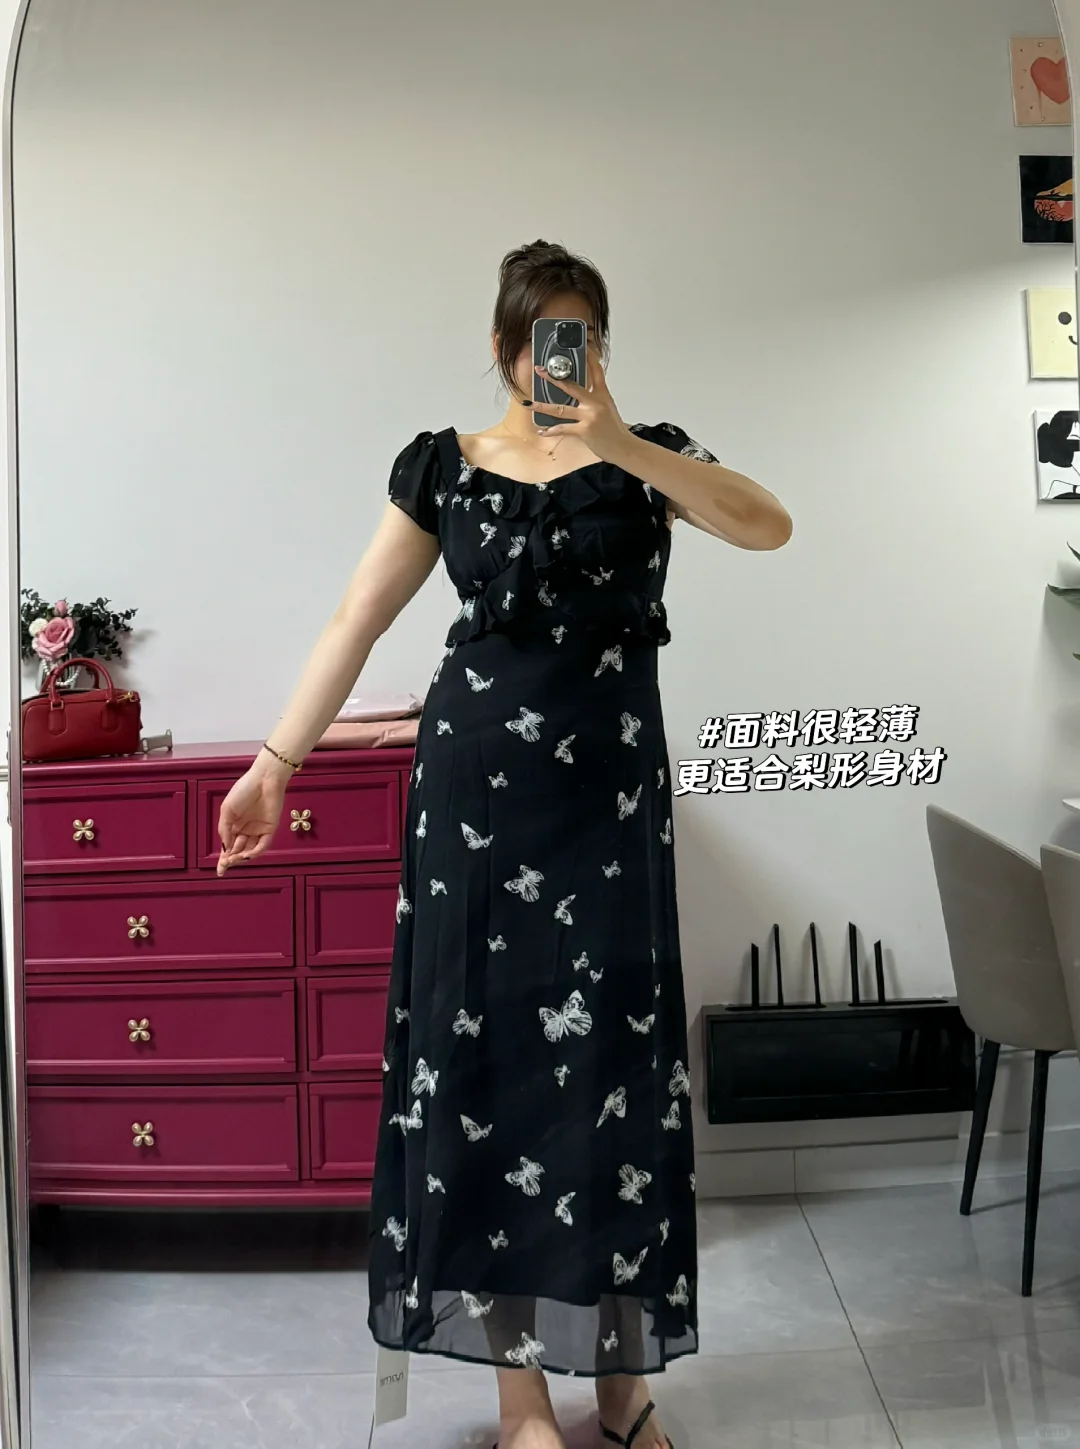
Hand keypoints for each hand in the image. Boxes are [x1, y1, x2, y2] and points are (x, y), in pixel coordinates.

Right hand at [216, 762, 288, 875]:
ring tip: (234, 859)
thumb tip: (225, 847)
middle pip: (239, 850)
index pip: (229, 845)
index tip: (220, 871)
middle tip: (226, 864)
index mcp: (234, 824)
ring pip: (250, 849)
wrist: (263, 779)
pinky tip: (248, 854)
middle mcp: (246, 829)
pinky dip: (255, 852)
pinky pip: (263, 844)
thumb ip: (224, 829)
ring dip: (242, 856)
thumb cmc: (243, 790)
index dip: (224, 858)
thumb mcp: (227, 810)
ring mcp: (258, 829)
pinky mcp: (270, 828)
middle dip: (232, 858)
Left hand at [531, 344, 631, 464]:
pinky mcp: (584, 430)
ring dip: (541, 406)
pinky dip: (550, 431)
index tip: (580, 347)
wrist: (624, 448)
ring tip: (528, 403)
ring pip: (560, 408)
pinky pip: (562, 428)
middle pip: (571, 385)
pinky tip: (542, 431)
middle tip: (539, 370)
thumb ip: (595, 400)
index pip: (596, 370)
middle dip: (552, 378)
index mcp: (603, 395)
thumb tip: (581, 397)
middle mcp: (595, 402)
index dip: (588, 357)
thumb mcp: (608, 410)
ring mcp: (589, 416)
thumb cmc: (615, 431)